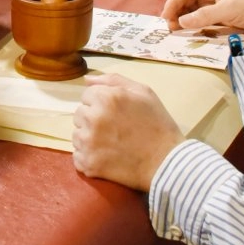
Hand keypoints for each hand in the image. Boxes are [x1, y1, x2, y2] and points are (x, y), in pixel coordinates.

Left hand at [71, 74, 182, 190]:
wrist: (166, 161)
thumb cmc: (157, 124)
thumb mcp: (143, 92)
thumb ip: (113, 80)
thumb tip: (87, 80)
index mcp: (105, 98)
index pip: (86, 95)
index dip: (101, 103)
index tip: (116, 113)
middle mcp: (93, 118)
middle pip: (79, 114)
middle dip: (93, 119)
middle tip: (114, 129)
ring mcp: (89, 143)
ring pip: (77, 135)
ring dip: (89, 138)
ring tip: (111, 143)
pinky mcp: (89, 164)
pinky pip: (78, 156)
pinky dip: (88, 157)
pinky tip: (106, 157)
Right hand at [162, 0, 243, 33]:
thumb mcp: (228, 9)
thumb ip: (204, 15)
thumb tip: (181, 22)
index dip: (173, 3)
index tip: (165, 18)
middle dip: (176, 12)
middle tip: (169, 28)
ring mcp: (215, 2)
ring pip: (192, 10)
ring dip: (183, 19)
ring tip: (176, 31)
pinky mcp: (220, 15)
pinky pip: (201, 18)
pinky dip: (193, 25)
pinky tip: (188, 32)